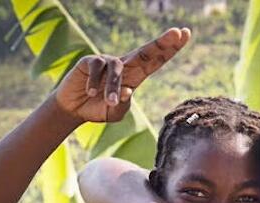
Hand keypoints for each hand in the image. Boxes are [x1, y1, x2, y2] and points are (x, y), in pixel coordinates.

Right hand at [54, 27, 190, 123]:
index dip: (171, 48)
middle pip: (146, 52)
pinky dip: (96, 82)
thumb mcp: (115, 113)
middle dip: (162, 42)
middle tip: (177, 33)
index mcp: (136, 76)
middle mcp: (125, 65)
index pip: (157, 60)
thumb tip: (127, 91)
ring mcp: (108, 61)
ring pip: (118, 68)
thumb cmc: (98, 109)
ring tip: (110, 102)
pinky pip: (97, 68)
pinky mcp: (91, 61)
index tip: (186, 34)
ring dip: (114, 87)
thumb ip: (123, 105)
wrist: (74, 109)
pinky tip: (91, 92)